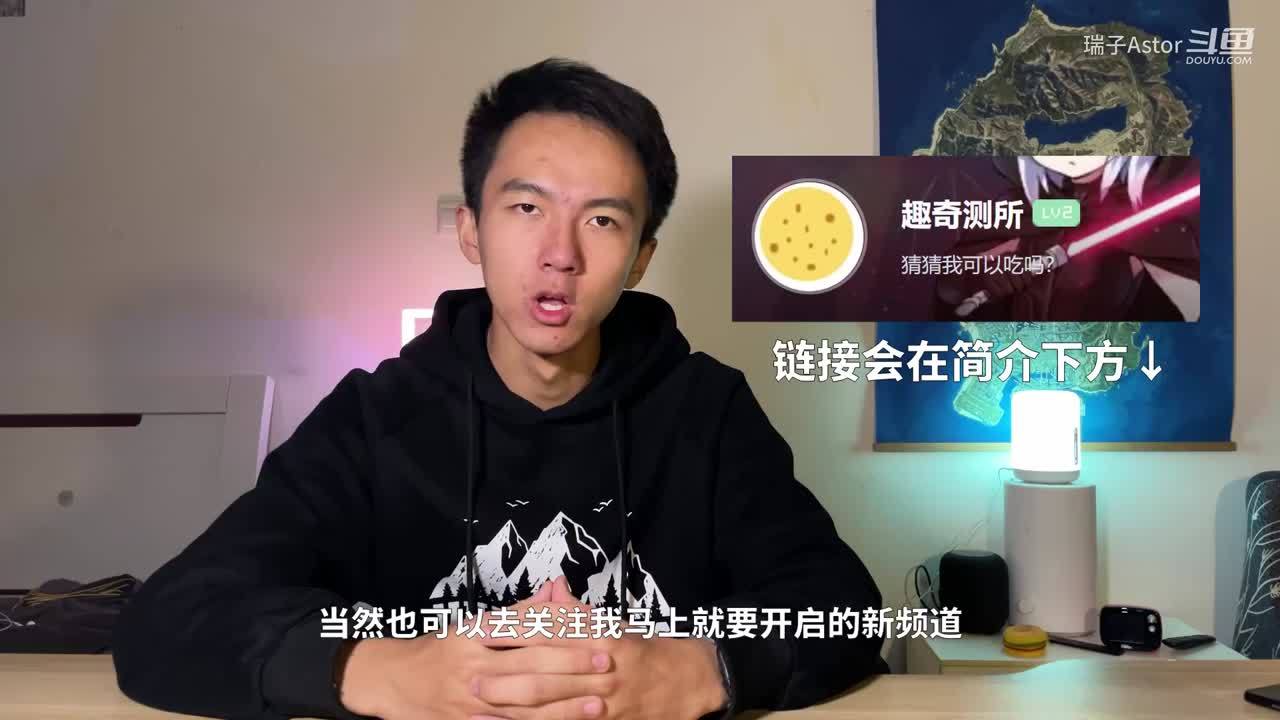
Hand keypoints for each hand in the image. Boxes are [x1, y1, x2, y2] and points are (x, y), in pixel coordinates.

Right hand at [336, 579, 612, 719]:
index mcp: (476, 633)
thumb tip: (556, 591)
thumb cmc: (439, 649)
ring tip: (597, 704)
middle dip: (571, 668)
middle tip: (606, 666)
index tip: (597, 635)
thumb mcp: (473, 623)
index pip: (527, 630)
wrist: (390, 681)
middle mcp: (472, 664)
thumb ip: (517, 612)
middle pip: (530, 666)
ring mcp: (469, 699)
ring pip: (524, 703)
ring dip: (564, 705)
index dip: (564, 634)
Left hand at [473, 586, 726, 719]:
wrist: (682, 683)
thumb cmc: (639, 649)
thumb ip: (576, 612)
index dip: (509, 627)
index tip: (479, 626)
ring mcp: (600, 701)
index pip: (546, 628)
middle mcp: (599, 667)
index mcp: (599, 635)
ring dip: (507, 699)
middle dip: (500, 667)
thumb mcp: (611, 623)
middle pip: (541, 667)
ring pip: (546, 702)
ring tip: (477, 694)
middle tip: (467, 666)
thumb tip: (551, 587)